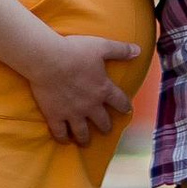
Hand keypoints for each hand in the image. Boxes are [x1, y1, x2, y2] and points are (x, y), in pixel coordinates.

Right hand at [24, 33, 139, 146]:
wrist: (47, 59)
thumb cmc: (75, 50)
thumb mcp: (101, 46)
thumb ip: (120, 50)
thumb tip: (139, 50)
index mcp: (103, 89)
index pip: (120, 102)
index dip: (125, 106)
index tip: (127, 110)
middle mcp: (90, 105)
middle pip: (102, 122)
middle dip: (106, 126)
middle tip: (106, 129)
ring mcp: (72, 113)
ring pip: (82, 132)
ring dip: (85, 138)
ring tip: (85, 142)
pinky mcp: (55, 115)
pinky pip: (60, 133)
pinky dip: (63, 139)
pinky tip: (65, 140)